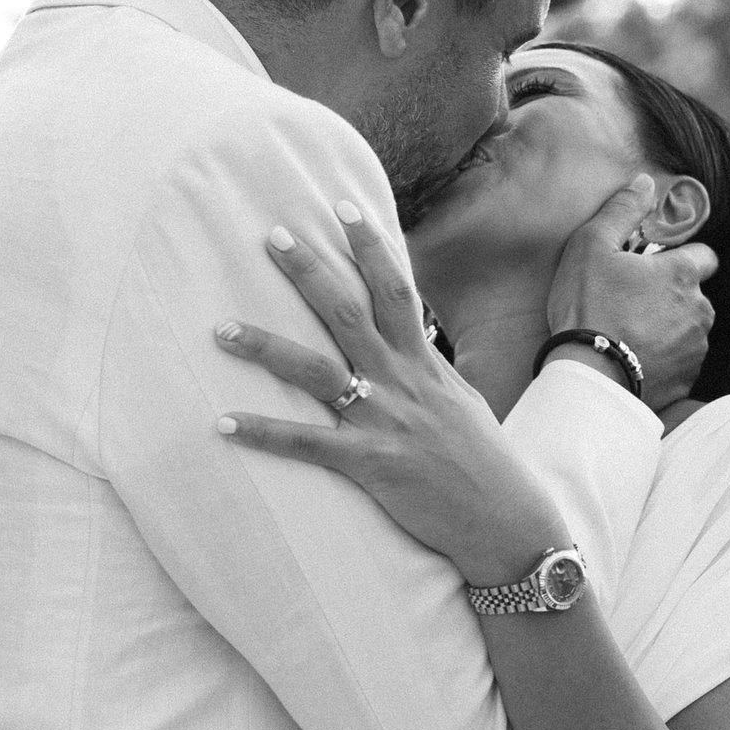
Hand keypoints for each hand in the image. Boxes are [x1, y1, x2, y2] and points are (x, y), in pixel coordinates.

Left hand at [213, 199, 569, 588]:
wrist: (508, 523)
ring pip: (317, 372)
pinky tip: (223, 423)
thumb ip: (430, 369)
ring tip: (221, 329)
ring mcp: (386, 421)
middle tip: (274, 236)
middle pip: (350, 312)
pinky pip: (306, 444)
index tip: (342, 206)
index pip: (396, 288)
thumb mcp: (461, 401)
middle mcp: (403, 382)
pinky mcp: (372, 464)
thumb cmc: (484, 464)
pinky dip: (263, 433)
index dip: (369, 245)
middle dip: (310, 272)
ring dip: (266, 347)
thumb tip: (411, 341)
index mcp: (425, 363)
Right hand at [547, 174, 716, 409]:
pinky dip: (663, 359)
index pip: (706, 256)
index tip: (656, 266)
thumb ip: (622, 210)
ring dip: (668, 328)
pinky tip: (633, 359)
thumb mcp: (592, 246)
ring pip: (689, 330)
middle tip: (631, 302)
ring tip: (629, 333)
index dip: (683, 258)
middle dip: (672, 296)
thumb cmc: (589, 307)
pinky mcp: (687, 379)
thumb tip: (645, 182)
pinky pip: (680, 363)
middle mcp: (700, 309)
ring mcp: (696, 347)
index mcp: (684, 273)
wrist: (591, 377)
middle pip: (695, 295)